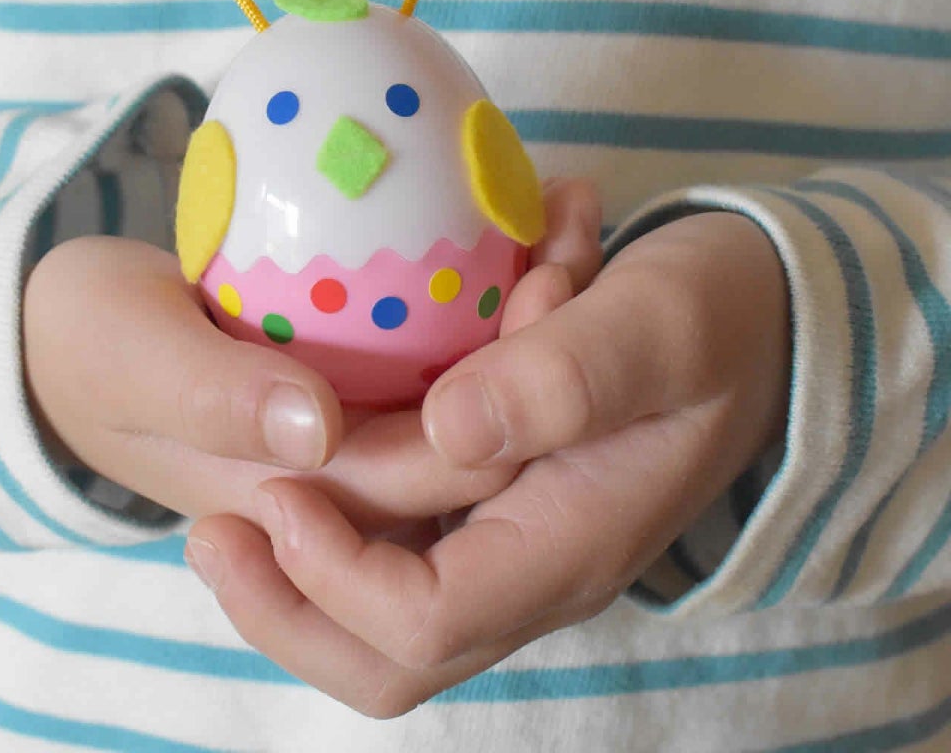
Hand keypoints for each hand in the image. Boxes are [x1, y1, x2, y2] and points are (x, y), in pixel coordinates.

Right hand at [21, 176, 600, 537]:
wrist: (77, 335)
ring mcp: (363, 430)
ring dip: (532, 305)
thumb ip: (214, 399)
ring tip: (568, 207)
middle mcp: (353, 481)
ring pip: (479, 385)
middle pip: (484, 426)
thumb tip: (316, 427)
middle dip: (546, 338)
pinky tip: (523, 211)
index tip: (550, 282)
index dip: (512, 391)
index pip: (439, 465)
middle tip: (575, 222)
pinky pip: (448, 344)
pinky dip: (492, 285)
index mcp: (307, 499)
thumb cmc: (94, 350)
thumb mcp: (134, 362)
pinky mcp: (364, 384)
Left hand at [184, 210, 789, 715]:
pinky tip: (298, 455)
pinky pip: (402, 546)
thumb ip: (567, 377)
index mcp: (571, 542)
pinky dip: (339, 518)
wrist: (756, 320)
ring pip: (386, 612)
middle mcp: (533, 563)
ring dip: (301, 569)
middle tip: (211, 530)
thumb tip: (449, 433)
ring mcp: (512, 538)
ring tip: (230, 498)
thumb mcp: (657, 322)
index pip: (428, 619)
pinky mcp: (496, 502)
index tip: (277, 491)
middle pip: (391, 653)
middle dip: (289, 607)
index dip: (336, 575)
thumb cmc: (714, 314)